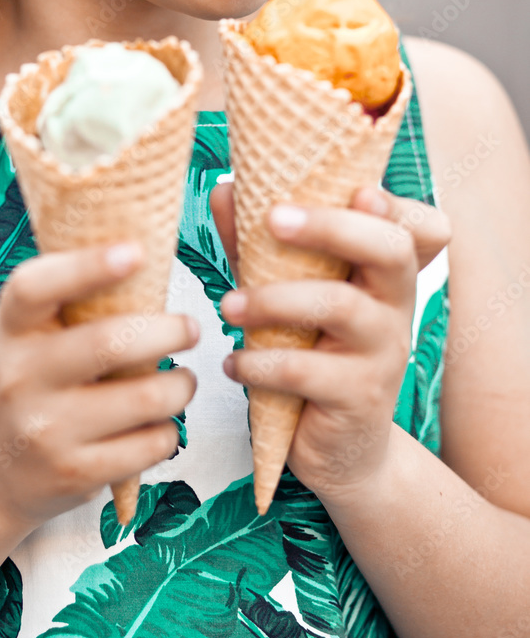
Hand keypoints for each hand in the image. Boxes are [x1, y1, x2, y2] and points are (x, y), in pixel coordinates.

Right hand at [0, 243, 198, 533]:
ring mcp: (47, 430)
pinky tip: (159, 422)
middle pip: (110, 342)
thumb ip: (65, 300)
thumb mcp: (23, 336)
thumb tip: (140, 246)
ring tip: (182, 380)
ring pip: (146, 398)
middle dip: (169, 331)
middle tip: (190, 328)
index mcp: (11, 331)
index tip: (135, 252)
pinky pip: (151, 443)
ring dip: (181, 385)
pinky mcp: (76, 473)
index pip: (35, 287)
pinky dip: (169, 430)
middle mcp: (20, 378)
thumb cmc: (24, 383)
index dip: (87, 266)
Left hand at [211, 183, 449, 505]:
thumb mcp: (288, 294)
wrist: (339, 447)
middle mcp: (395, 306)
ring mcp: (383, 353)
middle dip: (331, 226)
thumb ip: (259, 245)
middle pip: (388, 250)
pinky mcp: (359, 398)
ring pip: (341, 307)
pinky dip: (260, 364)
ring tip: (227, 306)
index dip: (395, 205)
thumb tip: (223, 191)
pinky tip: (233, 365)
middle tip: (272, 219)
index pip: (414, 227)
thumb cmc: (311, 353)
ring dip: (274, 300)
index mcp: (384, 274)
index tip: (359, 190)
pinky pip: (308, 371)